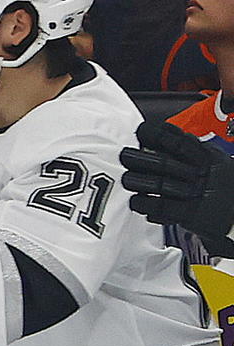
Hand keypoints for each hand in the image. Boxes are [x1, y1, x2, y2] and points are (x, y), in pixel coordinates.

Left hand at [120, 120, 233, 256]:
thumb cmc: (222, 183)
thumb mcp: (213, 159)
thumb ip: (190, 148)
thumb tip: (160, 133)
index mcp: (207, 158)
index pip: (179, 142)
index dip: (158, 135)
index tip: (140, 131)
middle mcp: (201, 174)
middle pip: (165, 163)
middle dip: (140, 159)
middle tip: (124, 155)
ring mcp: (195, 194)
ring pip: (161, 185)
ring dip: (138, 182)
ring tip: (126, 179)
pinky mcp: (191, 214)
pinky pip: (164, 208)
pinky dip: (146, 205)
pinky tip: (136, 202)